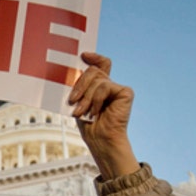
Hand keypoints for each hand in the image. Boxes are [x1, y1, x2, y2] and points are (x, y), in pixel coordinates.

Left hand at [68, 52, 138, 178]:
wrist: (99, 139)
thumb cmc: (87, 124)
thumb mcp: (78, 100)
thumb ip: (78, 84)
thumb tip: (70, 70)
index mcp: (99, 85)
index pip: (100, 64)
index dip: (94, 57)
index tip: (83, 55)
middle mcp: (110, 84)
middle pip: (93, 70)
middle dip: (80, 85)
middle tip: (72, 101)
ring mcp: (118, 88)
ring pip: (97, 78)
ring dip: (85, 97)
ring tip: (82, 112)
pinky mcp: (126, 92)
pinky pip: (104, 86)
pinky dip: (96, 99)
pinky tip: (95, 112)